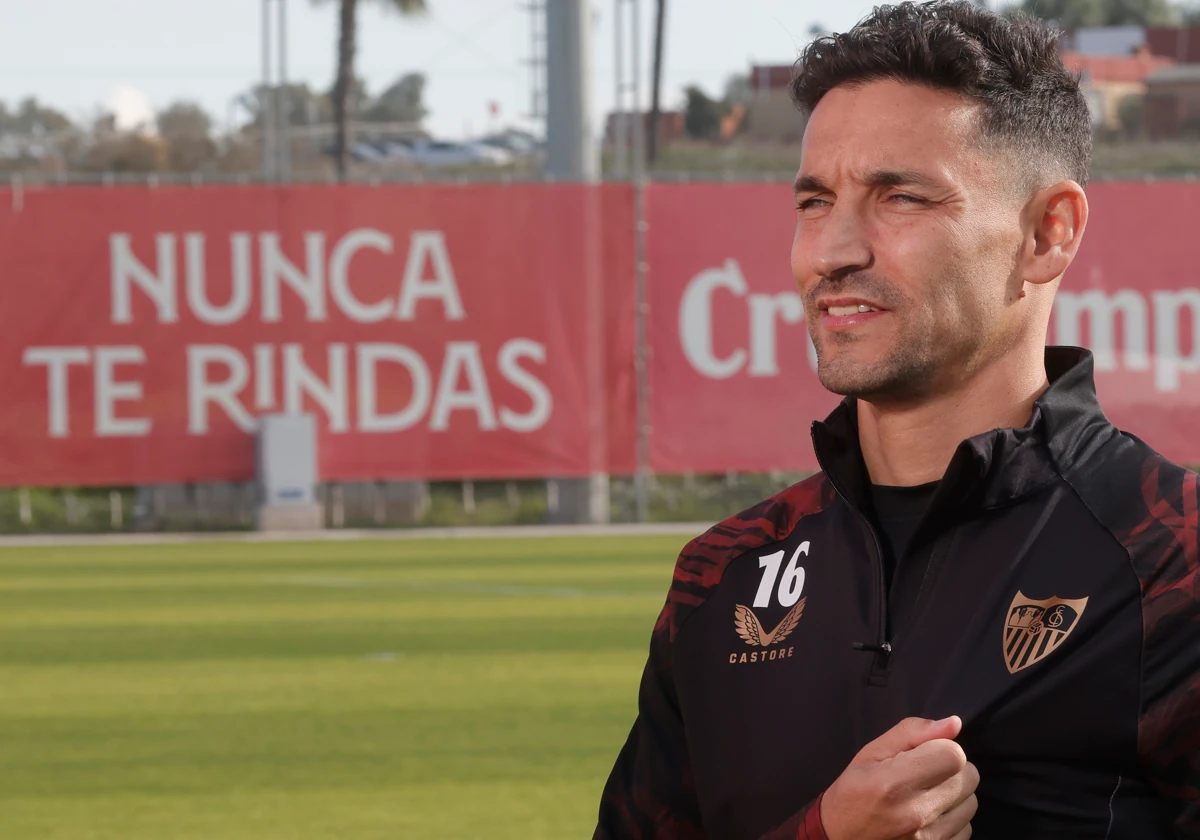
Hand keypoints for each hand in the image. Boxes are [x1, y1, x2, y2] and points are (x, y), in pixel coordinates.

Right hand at [820, 716, 978, 839]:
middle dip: (949, 769)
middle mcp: (916, 814)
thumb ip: (911, 733)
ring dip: (953, 795)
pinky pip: (966, 828)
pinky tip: (928, 818)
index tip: (924, 754)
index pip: (953, 755)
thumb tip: (953, 724)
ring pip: (971, 803)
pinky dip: (952, 820)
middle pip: (969, 777)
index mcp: (894, 783)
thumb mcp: (870, 754)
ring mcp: (929, 839)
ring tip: (923, 797)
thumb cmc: (852, 795)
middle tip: (923, 774)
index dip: (941, 747)